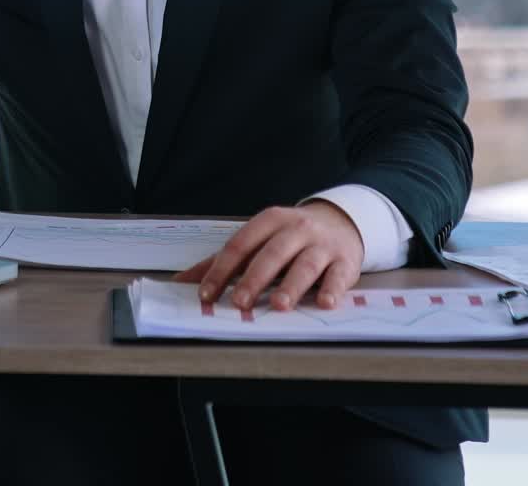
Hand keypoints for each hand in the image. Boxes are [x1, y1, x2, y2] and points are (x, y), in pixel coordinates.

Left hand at [175, 201, 363, 311]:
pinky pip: (338, 276)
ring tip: (279, 305)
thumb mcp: (259, 240)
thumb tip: (182, 282)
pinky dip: (332, 289)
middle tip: (239, 301)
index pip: (240, 244)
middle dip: (254, 278)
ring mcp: (321, 245)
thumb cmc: (290, 236)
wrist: (339, 222)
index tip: (206, 294)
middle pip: (272, 253)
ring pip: (305, 264)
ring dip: (291, 285)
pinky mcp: (345, 261)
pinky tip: (325, 302)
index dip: (222, 269)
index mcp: (268, 221)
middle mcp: (295, 229)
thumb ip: (225, 261)